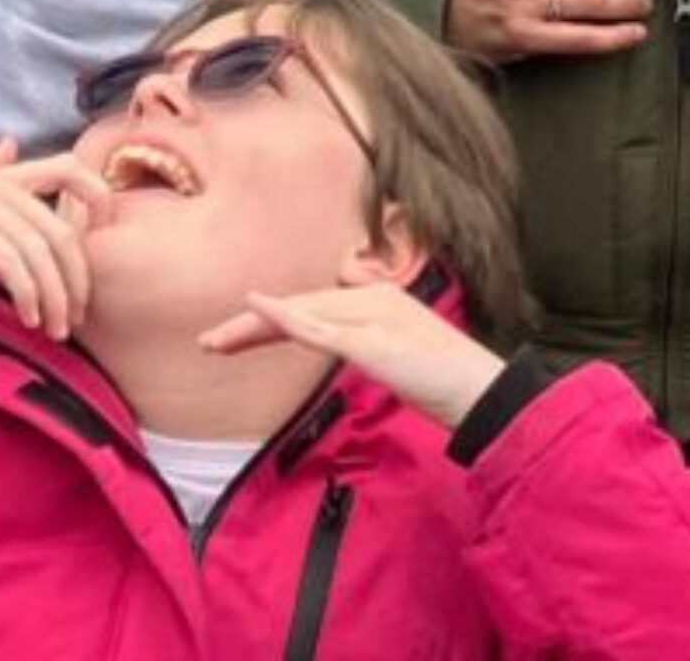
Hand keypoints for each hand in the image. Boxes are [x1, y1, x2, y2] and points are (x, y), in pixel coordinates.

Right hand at [0, 138, 113, 340]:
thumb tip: (9, 143)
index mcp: (10, 173)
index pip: (72, 167)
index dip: (98, 195)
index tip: (103, 239)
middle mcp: (2, 181)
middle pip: (60, 230)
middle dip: (76, 279)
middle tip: (76, 317)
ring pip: (38, 251)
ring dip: (54, 297)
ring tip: (56, 329)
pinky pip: (9, 260)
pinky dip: (25, 292)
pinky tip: (28, 317)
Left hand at [200, 283, 505, 431]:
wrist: (481, 391)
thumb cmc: (446, 381)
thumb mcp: (401, 360)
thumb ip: (372, 347)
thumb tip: (345, 348)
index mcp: (378, 301)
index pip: (313, 310)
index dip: (271, 322)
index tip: (233, 339)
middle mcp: (372, 298)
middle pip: (300, 307)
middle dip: (250, 326)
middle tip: (208, 343)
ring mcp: (372, 316)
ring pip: (302, 313)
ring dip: (256, 325)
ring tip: (216, 340)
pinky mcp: (371, 339)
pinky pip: (321, 328)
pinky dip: (287, 317)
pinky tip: (259, 312)